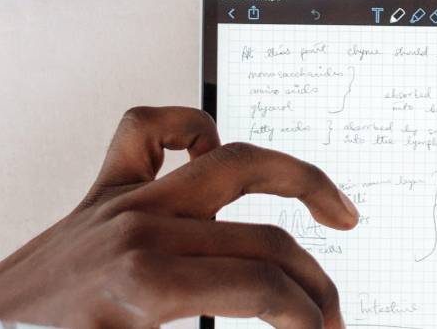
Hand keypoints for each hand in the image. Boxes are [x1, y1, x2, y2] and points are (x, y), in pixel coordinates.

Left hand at [0, 106, 360, 328]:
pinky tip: (215, 149)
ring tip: (334, 209)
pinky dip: (187, 128)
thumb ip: (210, 328)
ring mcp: (122, 204)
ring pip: (233, 163)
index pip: (264, 292)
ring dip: (296, 181)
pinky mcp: (102, 194)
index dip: (308, 319)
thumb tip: (268, 320)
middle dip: (315, 284)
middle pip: (266, 241)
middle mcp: (141, 231)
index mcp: (149, 285)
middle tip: (333, 316)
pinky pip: (146, 132)